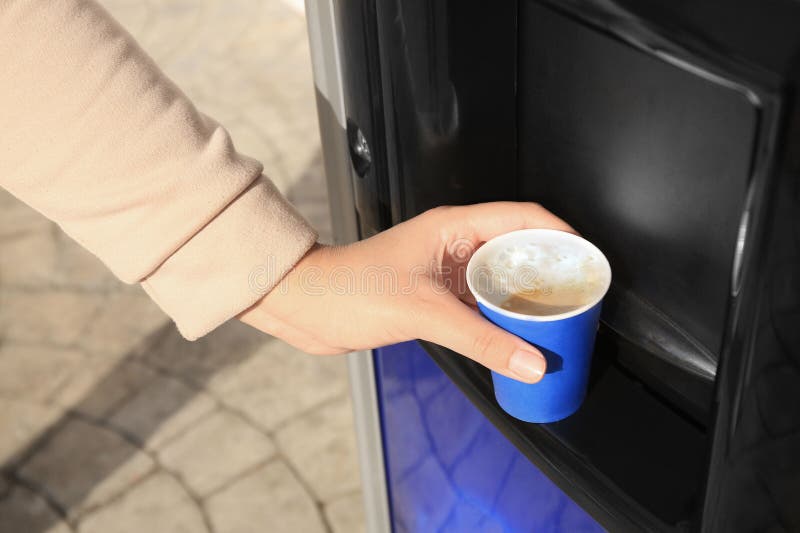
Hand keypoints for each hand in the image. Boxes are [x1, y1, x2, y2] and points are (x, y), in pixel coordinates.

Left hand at [239, 202, 574, 382]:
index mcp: (453, 227)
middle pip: (518, 249)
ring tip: (558, 320)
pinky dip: (502, 318)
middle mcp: (453, 244)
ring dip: (526, 298)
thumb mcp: (421, 312)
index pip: (522, 218)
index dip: (561, 234)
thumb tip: (531, 361)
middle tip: (580, 297)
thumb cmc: (346, 290)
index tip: (588, 258)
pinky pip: (480, 304)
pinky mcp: (434, 296)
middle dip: (551, 270)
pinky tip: (518, 337)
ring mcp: (444, 271)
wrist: (303, 307)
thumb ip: (479, 339)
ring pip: (500, 279)